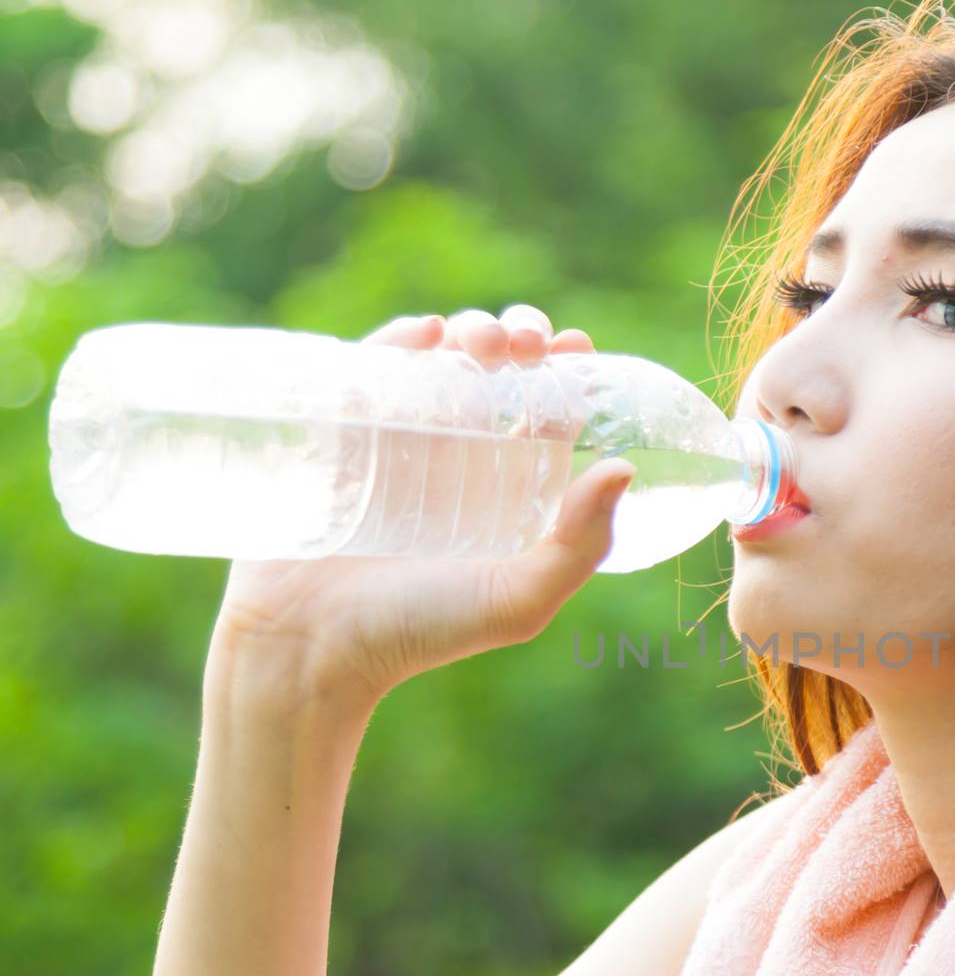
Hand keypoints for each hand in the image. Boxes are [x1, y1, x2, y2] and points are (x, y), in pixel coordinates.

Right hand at [209, 305, 633, 707]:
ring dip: (473, 330)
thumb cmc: (419, 630)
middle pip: (504, 374)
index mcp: (512, 490)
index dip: (571, 374)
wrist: (310, 645)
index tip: (578, 348)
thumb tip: (623, 469)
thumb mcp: (516, 600)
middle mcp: (464, 458)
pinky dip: (402, 338)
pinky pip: (376, 367)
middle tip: (527, 341)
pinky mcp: (344, 430)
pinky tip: (427, 333)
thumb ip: (579, 546)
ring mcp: (402, 439)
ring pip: (446, 359)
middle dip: (523, 339)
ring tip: (483, 340)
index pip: (551, 414)